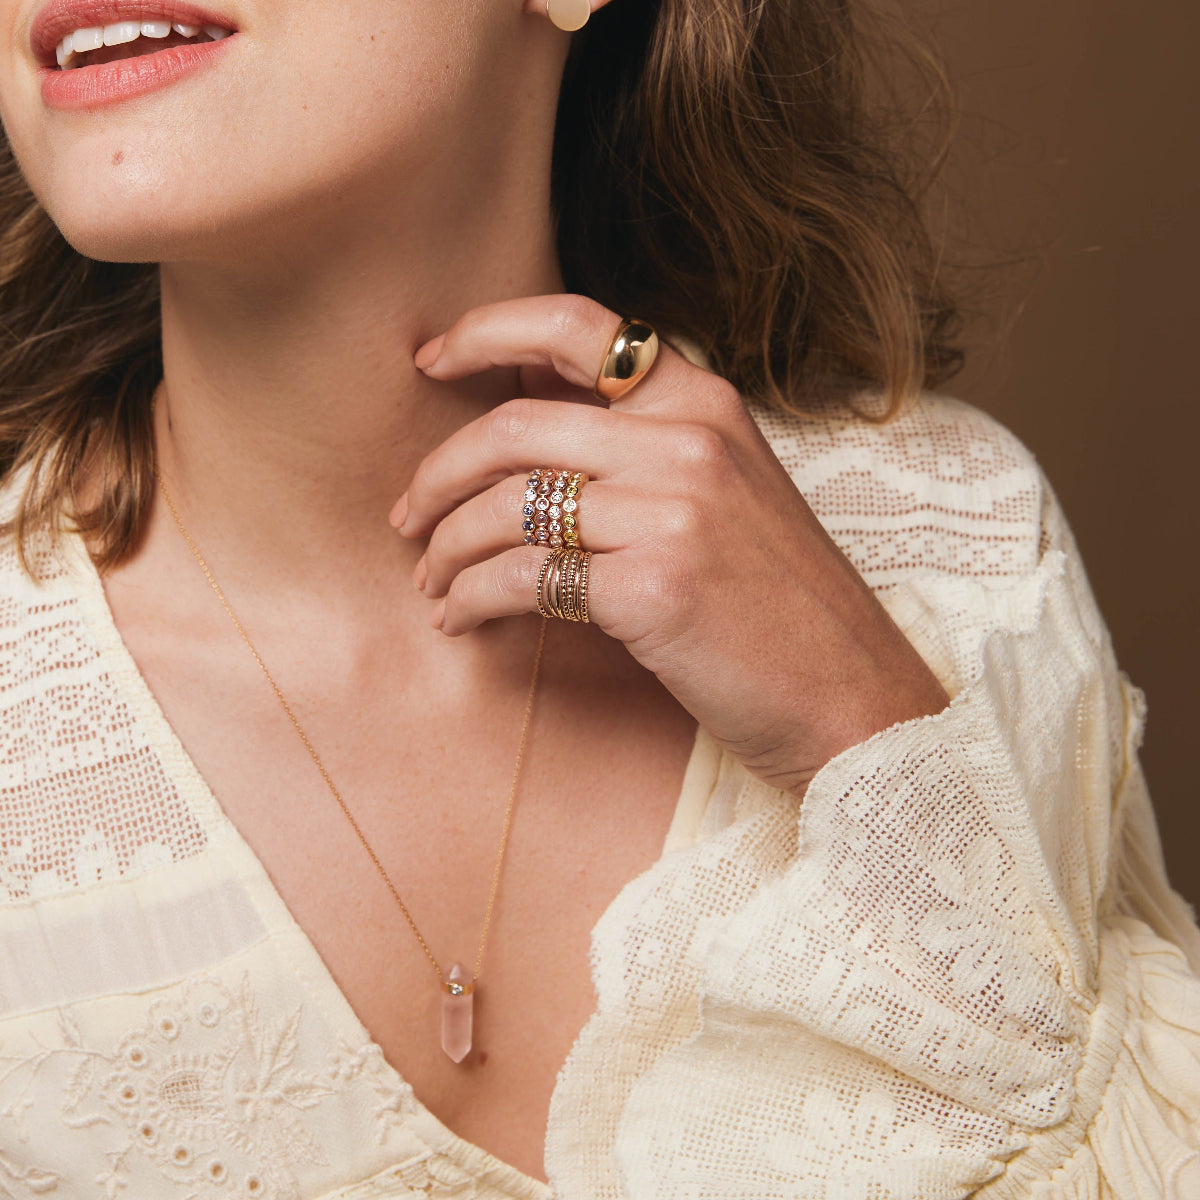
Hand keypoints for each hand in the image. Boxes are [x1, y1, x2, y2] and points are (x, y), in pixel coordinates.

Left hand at [391, 294, 948, 794]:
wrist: (851, 698)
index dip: (487, 331)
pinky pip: (521, 577)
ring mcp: (674, 509)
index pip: (580, 327)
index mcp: (706, 403)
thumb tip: (523, 415)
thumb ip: (639, 447)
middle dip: (437, 474)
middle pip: (514, 426)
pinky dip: (470, 598)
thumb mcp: (725, 495)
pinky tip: (461, 621)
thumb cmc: (777, 605)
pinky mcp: (653, 585)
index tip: (430, 359)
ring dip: (445, 547)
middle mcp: (690, 440)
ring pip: (506, 505)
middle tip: (406, 517)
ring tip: (431, 583)